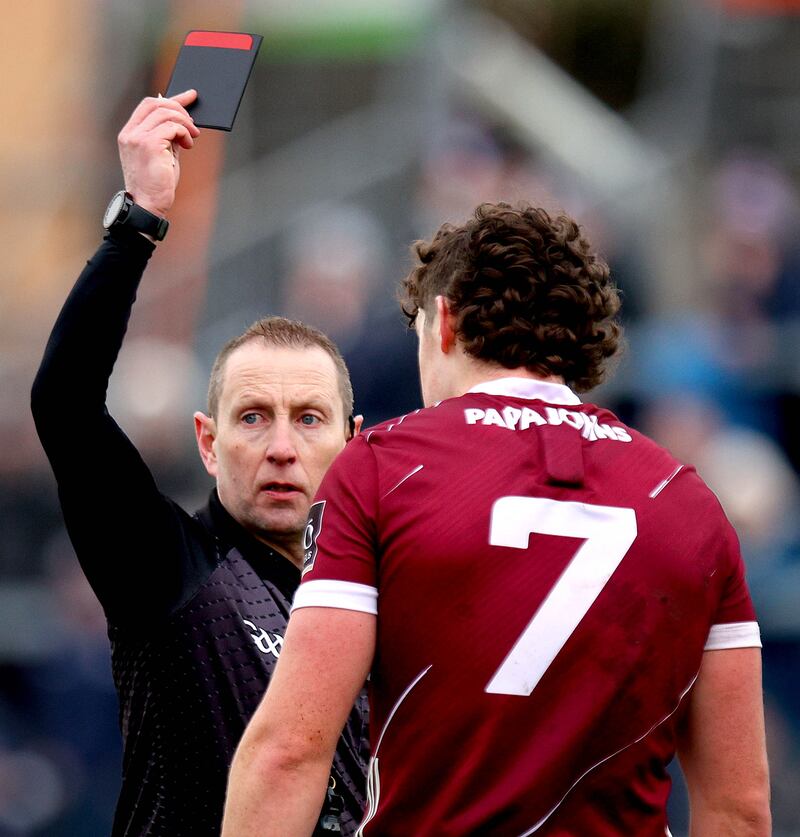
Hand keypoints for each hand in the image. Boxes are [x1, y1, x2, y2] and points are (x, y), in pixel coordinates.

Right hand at [117, 89, 199, 216]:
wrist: (148, 205)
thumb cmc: (156, 184)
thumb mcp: (162, 155)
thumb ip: (167, 136)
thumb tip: (181, 121)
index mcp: (129, 134)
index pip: (148, 105)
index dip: (171, 98)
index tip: (189, 96)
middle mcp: (130, 133)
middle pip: (156, 103)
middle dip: (179, 108)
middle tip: (193, 123)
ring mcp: (138, 138)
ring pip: (166, 113)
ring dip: (185, 123)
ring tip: (193, 136)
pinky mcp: (149, 145)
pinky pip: (172, 127)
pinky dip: (184, 133)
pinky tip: (189, 144)